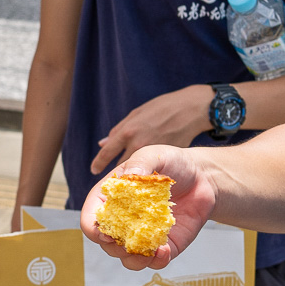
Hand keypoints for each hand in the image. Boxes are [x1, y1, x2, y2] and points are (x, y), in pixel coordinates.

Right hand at [81, 146, 218, 269]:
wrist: (202, 177)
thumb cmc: (172, 162)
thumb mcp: (154, 155)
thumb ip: (141, 163)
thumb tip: (128, 177)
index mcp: (111, 199)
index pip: (91, 218)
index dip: (93, 228)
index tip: (105, 232)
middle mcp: (122, 221)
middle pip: (106, 243)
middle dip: (114, 247)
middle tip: (128, 243)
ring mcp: (142, 235)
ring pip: (127, 258)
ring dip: (134, 260)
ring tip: (149, 251)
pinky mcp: (163, 246)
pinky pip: (154, 262)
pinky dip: (157, 261)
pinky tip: (164, 250)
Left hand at [90, 85, 213, 175]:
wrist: (191, 109)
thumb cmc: (162, 107)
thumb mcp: (137, 113)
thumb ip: (118, 130)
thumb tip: (102, 143)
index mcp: (128, 132)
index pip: (107, 153)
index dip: (98, 163)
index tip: (93, 170)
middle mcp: (138, 145)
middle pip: (120, 165)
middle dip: (116, 171)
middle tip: (113, 177)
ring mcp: (153, 154)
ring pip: (136, 170)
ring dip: (132, 173)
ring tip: (131, 177)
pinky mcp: (166, 159)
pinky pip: (152, 168)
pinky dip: (149, 170)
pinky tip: (151, 170)